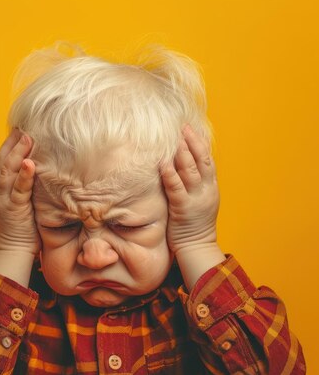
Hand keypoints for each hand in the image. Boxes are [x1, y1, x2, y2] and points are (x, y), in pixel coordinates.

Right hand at [0, 129, 39, 285]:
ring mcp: (4, 200)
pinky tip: (31, 163)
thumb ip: (25, 188)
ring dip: (17, 153)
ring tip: (26, 137)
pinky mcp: (14, 210)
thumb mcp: (21, 204)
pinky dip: (24, 176)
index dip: (8, 145)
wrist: (12, 253)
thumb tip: (41, 171)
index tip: (17, 129)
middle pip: (1, 161)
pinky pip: (18, 190)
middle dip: (11, 143)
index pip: (0, 162)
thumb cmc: (21, 230)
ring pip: (7, 171)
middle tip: (22, 126)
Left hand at [161, 125, 224, 289]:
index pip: (208, 160)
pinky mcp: (183, 208)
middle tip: (182, 127)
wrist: (197, 247)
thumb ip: (193, 183)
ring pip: (190, 170)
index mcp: (211, 187)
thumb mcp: (199, 200)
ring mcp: (196, 199)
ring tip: (174, 138)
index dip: (200, 143)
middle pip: (201, 160)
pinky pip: (176, 187)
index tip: (191, 128)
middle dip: (192, 142)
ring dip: (182, 153)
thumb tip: (182, 165)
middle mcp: (206, 190)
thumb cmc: (193, 224)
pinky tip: (163, 163)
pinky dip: (170, 174)